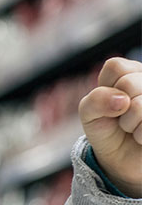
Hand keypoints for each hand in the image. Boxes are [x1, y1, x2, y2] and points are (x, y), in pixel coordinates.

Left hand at [79, 57, 141, 196]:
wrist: (121, 158)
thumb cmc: (106, 128)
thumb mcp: (89, 113)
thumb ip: (96, 100)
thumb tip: (122, 100)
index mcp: (131, 72)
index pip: (116, 66)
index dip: (106, 88)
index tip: (109, 102)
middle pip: (130, 83)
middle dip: (118, 108)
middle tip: (121, 118)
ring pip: (141, 105)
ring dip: (130, 123)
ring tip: (132, 127)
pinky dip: (141, 135)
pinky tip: (141, 136)